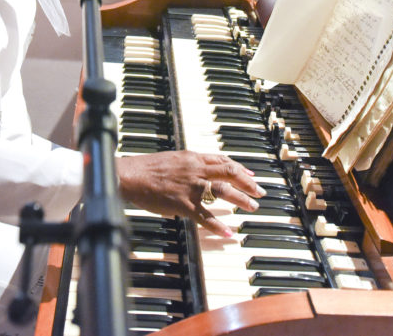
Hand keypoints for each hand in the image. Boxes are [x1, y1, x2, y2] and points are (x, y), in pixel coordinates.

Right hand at [116, 151, 264, 236]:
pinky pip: (205, 217)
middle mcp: (196, 170)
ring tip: (252, 208)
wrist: (132, 176)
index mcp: (194, 158)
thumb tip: (202, 169)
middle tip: (260, 192)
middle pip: (229, 173)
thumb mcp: (174, 159)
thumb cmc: (149, 168)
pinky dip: (218, 226)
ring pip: (223, 191)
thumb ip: (190, 164)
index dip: (240, 168)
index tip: (251, 175)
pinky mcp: (184, 204)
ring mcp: (191, 187)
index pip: (223, 160)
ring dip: (241, 199)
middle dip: (248, 183)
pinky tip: (229, 233)